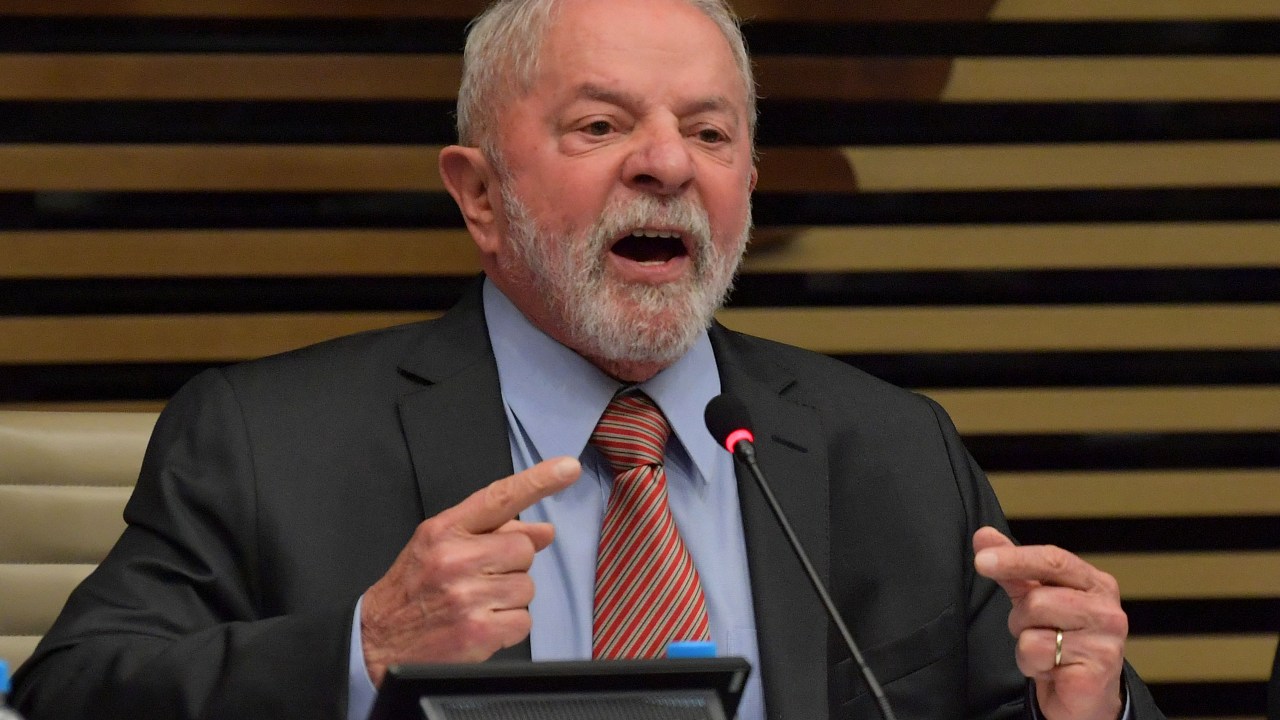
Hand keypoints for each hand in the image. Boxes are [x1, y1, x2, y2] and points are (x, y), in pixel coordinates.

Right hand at [360, 456, 580, 684]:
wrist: (375, 642)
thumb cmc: (412, 590)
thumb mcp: (439, 547)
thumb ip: (491, 533)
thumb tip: (544, 531)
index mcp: (444, 530)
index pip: (499, 497)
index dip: (538, 480)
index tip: (568, 467)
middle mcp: (454, 558)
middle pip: (523, 548)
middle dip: (511, 565)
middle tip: (481, 579)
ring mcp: (466, 596)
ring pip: (527, 586)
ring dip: (509, 598)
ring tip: (476, 604)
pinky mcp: (477, 632)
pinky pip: (523, 622)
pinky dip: (508, 628)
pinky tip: (480, 626)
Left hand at [974, 527, 1127, 719]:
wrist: (1085, 698)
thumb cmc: (1061, 642)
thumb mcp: (1036, 600)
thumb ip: (1013, 568)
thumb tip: (984, 535)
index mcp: (1095, 584)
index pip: (1053, 559)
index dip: (1014, 558)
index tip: (982, 561)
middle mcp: (1107, 610)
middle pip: (1036, 598)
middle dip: (1020, 618)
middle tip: (1035, 632)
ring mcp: (1106, 643)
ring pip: (1032, 630)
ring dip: (1025, 645)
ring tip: (1047, 652)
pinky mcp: (1095, 672)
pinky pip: (1038, 656)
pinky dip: (1034, 666)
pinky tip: (1053, 671)